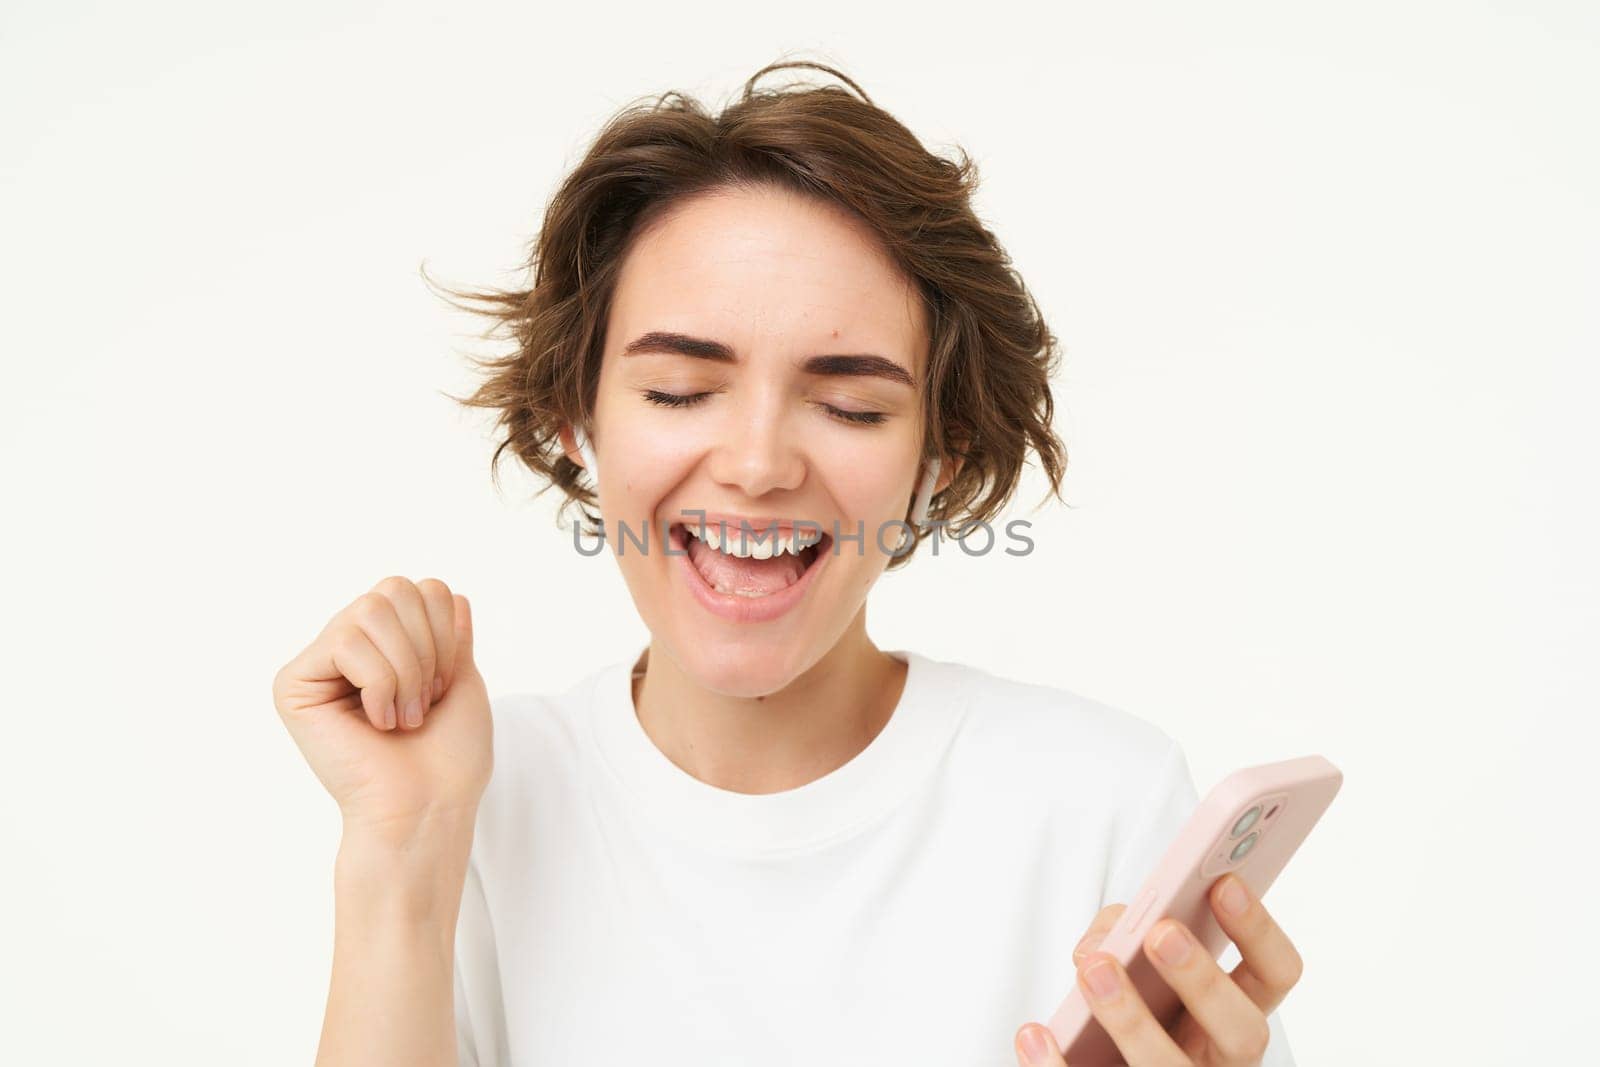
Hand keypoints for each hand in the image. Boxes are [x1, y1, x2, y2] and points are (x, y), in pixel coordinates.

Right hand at [273, 576, 492, 837]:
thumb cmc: (449, 757)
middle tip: (423, 701)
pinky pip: (346, 642)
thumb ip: (447, 630)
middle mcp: (349, 649)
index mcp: (388, 646)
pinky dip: (379, 683)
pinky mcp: (294, 685)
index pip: (422, 589)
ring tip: (402, 716)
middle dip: (427, 647)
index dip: (446, 632)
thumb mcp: (462, 677)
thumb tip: (443, 589)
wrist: (428, 806)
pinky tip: (376, 722)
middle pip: (394, 589)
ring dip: (406, 669)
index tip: (443, 686)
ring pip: (371, 609)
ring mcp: (319, 665)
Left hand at [1013, 875, 1302, 1065]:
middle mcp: (1220, 1061)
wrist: (1100, 1066)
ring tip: (1092, 968)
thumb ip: (1127, 932)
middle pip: (1243, 1030)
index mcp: (1235, 1015)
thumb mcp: (1139, 967)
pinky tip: (1032, 1034)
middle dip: (1203, 977)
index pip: (1276, 974)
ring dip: (1131, 1017)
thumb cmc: (1129, 1008)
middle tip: (1161, 932)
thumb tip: (1102, 945)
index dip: (1258, 929)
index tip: (1223, 882)